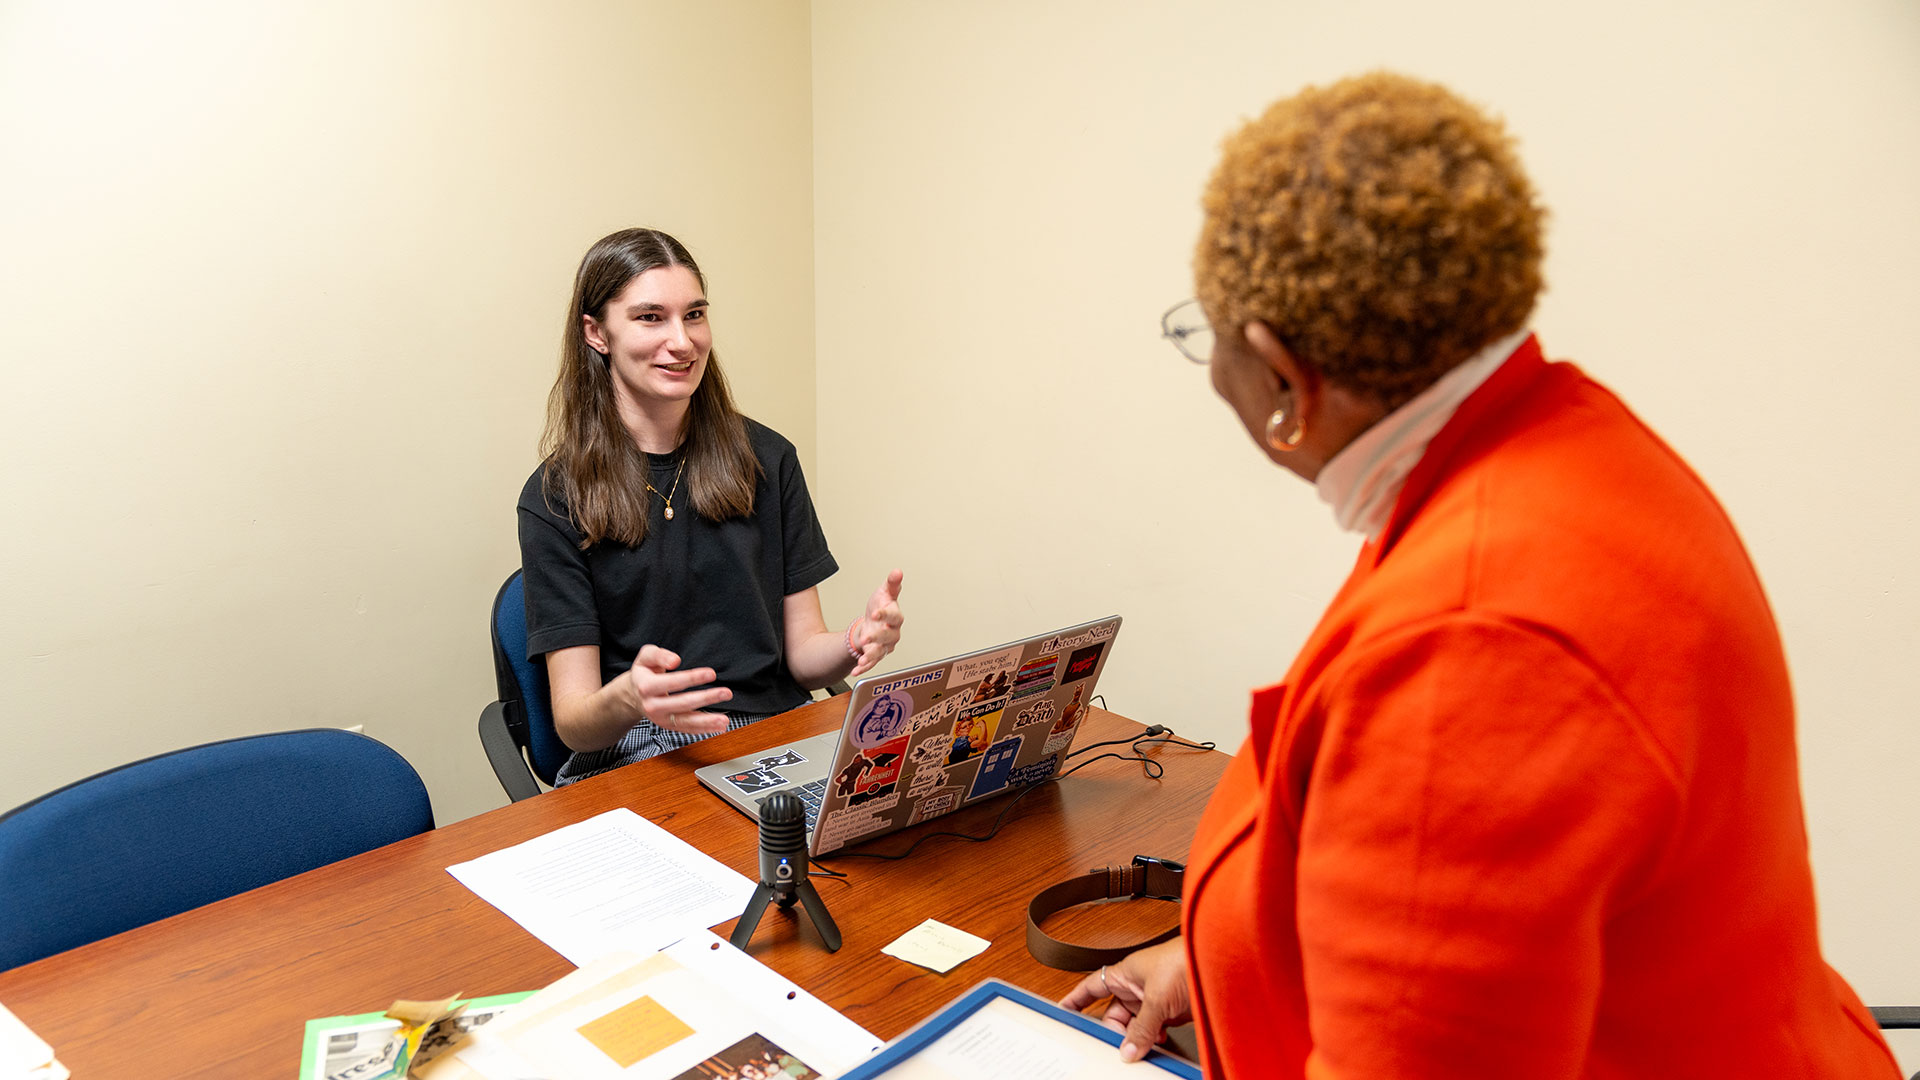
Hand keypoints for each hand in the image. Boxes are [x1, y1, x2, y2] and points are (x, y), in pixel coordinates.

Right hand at [621, 644, 732, 734]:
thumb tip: (675, 660)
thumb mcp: (646, 657)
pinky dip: (704, 729)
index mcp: (647, 686)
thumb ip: (659, 655)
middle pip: (682, 703)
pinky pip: (687, 729)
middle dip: (706, 698)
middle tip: (726, 693)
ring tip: (724, 720)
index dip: (693, 678)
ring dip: (707, 721)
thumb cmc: (644, 672)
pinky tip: (719, 727)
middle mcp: (653, 705)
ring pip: (686, 722)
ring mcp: (661, 718)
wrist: (633, 694)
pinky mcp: (668, 726)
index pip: (673, 682)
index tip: (711, 674)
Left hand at [847, 570, 904, 676]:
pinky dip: (864, 667)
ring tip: (862, 659)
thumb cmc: (881, 607)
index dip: (885, 614)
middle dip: (876, 638)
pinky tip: (856, 670)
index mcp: (895, 617)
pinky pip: (871, 662)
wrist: (873, 623)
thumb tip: (897, 571)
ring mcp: (884, 645)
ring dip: (871, 656)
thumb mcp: (885, 592)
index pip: (893, 616)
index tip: (876, 613)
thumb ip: (892, 583)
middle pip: (887, 636)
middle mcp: (892, 633)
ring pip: (880, 652)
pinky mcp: (876, 655)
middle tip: (865, 638)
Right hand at [1059, 938, 1191, 1062]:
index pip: (1091, 987)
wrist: (1222, 964)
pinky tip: (1157, 1044)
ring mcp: (1154, 999)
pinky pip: (1154, 1030)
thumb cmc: (1186, 961)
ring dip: (1137, 1039)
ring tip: (1140, 1048)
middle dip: (1114, 1031)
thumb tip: (1128, 1049)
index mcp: (1124, 973)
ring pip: (1135, 1025)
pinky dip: (1153, 1040)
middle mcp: (1137, 986)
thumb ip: (1141, 1028)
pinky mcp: (1171, 1011)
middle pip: (1114, 1015)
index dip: (1075, 999)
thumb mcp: (1156, 998)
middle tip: (1115, 1047)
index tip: (1062, 1011)